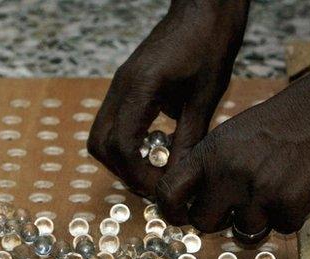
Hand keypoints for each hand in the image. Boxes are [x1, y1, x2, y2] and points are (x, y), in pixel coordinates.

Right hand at [88, 0, 248, 196]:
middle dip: (122, 171)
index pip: (121, 145)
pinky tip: (154, 147)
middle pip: (99, 144)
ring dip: (121, 159)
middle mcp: (121, 87)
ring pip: (101, 136)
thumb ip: (189, 139)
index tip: (160, 189)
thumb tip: (180, 178)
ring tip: (153, 168)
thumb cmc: (210, 42)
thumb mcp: (206, 96)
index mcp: (140, 87)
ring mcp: (119, 85)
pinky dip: (127, 143)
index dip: (137, 174)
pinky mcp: (125, 85)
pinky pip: (113, 122)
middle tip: (153, 184)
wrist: (204, 7)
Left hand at [154, 70, 309, 242]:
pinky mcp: (288, 204)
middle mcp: (227, 174)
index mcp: (208, 154)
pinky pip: (282, 228)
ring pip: (244, 232)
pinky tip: (299, 188)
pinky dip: (292, 216)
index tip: (180, 218)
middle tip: (239, 205)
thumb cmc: (282, 123)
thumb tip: (191, 204)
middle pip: (204, 223)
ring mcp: (257, 191)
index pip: (169, 193)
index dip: (171, 212)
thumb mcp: (231, 136)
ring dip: (260, 219)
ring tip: (276, 189)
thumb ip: (209, 168)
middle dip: (220, 220)